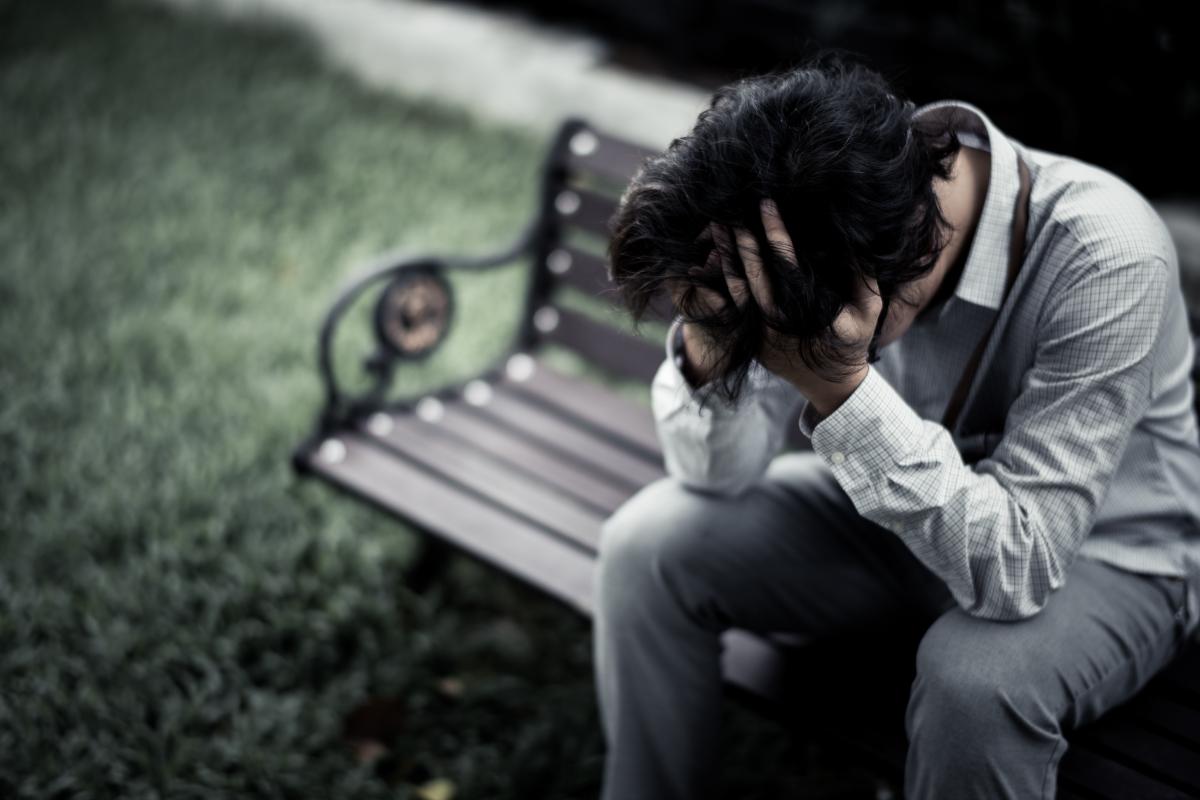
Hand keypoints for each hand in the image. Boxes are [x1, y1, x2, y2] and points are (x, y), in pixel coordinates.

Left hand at [679, 198, 883, 414]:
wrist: (830, 386)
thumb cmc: (852, 342)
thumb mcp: (868, 309)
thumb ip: (861, 275)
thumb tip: (851, 238)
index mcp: (806, 311)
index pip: (787, 262)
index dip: (776, 231)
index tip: (766, 204)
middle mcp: (777, 323)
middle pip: (754, 273)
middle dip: (743, 239)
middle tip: (731, 210)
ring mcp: (759, 334)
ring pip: (737, 289)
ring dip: (726, 257)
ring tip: (716, 227)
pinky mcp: (749, 340)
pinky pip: (732, 307)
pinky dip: (720, 283)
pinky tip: (711, 260)